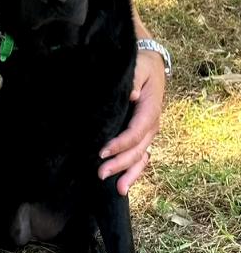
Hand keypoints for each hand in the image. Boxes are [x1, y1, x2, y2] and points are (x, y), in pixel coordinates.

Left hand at [98, 49, 165, 194]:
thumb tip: (131, 94)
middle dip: (121, 164)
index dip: (120, 144)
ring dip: (130, 173)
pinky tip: (124, 182)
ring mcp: (148, 131)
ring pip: (141, 157)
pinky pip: (140, 155)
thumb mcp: (140, 67)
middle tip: (101, 174)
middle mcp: (151, 124)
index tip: (102, 152)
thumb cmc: (142, 65)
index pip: (136, 132)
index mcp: (150, 109)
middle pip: (138, 150)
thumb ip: (135, 79)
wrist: (151, 63)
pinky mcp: (142, 133)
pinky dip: (134, 169)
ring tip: (118, 189)